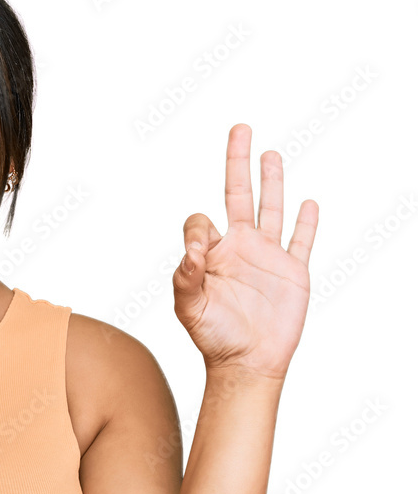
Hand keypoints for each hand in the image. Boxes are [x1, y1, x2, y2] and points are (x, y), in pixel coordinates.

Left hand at [172, 123, 317, 381]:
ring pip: (271, 209)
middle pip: (239, 194)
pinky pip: (301, 241)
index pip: (201, 221)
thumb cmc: (213, 337)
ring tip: (269, 153)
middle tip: (239, 129)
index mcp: (212, 253)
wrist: (247, 363)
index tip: (201, 248)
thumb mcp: (189, 307)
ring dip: (271, 181)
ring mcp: (267, 257)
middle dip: (238, 162)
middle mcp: (239, 248)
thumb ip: (186, 274)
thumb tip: (193, 245)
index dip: (199, 227)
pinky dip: (306, 222)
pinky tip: (308, 203)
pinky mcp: (293, 271)